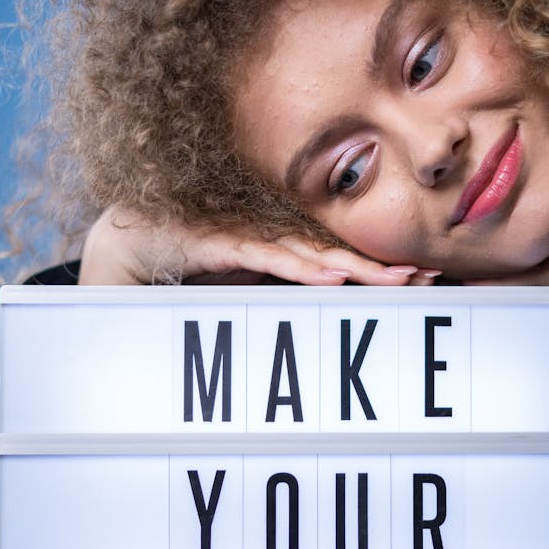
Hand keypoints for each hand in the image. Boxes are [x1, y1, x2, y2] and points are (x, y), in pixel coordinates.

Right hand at [78, 205, 439, 286]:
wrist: (120, 243)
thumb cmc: (181, 268)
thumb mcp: (233, 292)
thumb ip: (269, 297)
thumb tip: (319, 313)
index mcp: (273, 246)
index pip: (334, 256)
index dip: (375, 266)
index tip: (420, 278)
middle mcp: (263, 235)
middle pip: (330, 252)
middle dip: (378, 265)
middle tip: (428, 276)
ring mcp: (240, 234)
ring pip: (305, 253)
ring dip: (350, 267)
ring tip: (394, 279)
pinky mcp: (213, 241)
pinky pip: (261, 256)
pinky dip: (296, 267)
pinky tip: (329, 278)